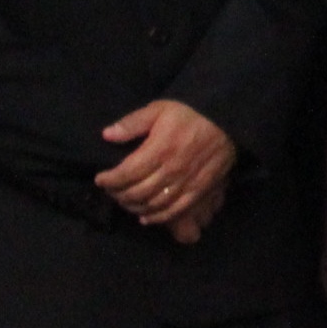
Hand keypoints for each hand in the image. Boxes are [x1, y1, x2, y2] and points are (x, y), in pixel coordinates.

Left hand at [95, 100, 238, 234]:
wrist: (226, 121)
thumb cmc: (189, 113)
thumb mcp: (158, 109)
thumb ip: (132, 123)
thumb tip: (107, 135)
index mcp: (159, 150)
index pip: (126, 173)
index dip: (109, 180)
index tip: (100, 179)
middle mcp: (171, 170)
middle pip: (137, 192)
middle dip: (118, 194)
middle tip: (111, 190)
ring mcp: (186, 183)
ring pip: (153, 204)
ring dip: (134, 206)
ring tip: (125, 201)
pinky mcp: (198, 191)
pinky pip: (174, 211)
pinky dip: (157, 217)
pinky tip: (145, 217)